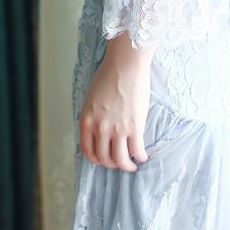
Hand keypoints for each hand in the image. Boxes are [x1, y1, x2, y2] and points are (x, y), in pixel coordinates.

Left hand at [78, 37, 150, 171]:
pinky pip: (137, 150)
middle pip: (104, 158)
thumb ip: (93, 116)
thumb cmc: (109, 74)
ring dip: (126, 166)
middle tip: (118, 162)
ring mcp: (117, 129)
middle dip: (111, 164)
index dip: (96, 159)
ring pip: (120, 159)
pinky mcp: (134, 127)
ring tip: (131, 165)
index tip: (102, 159)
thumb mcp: (92, 98)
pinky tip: (142, 156)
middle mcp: (100, 128)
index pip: (88, 150)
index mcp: (87, 120)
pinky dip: (140, 157)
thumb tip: (99, 127)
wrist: (125, 64)